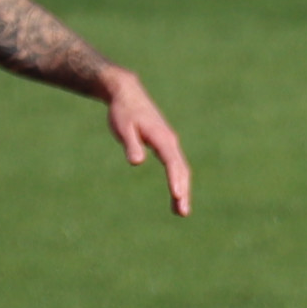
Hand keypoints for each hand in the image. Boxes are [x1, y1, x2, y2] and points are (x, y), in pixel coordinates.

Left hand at [99, 68, 191, 216]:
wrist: (127, 94)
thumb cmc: (123, 112)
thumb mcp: (123, 128)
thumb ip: (131, 144)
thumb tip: (137, 162)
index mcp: (162, 138)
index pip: (172, 162)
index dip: (175, 179)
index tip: (177, 196)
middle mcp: (170, 142)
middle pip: (181, 170)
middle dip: (183, 191)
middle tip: (182, 213)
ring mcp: (170, 144)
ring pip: (180, 170)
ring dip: (182, 190)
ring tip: (180, 212)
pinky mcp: (166, 146)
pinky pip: (175, 167)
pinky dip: (178, 182)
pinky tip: (175, 195)